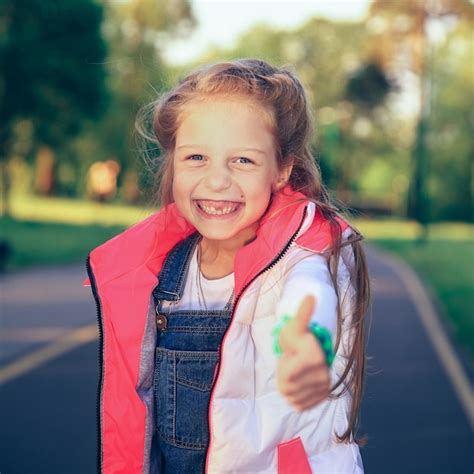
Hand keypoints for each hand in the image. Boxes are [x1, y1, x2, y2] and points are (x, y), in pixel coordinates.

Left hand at [276, 294, 330, 410]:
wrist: (310, 350)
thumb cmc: (297, 337)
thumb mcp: (295, 326)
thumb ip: (302, 313)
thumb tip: (310, 296)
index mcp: (316, 358)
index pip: (286, 376)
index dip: (282, 366)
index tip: (290, 355)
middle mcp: (324, 376)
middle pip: (287, 388)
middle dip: (283, 375)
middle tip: (291, 363)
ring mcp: (323, 388)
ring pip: (291, 397)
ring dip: (288, 385)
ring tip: (295, 371)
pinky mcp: (321, 398)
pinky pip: (298, 404)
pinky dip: (294, 396)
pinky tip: (298, 383)